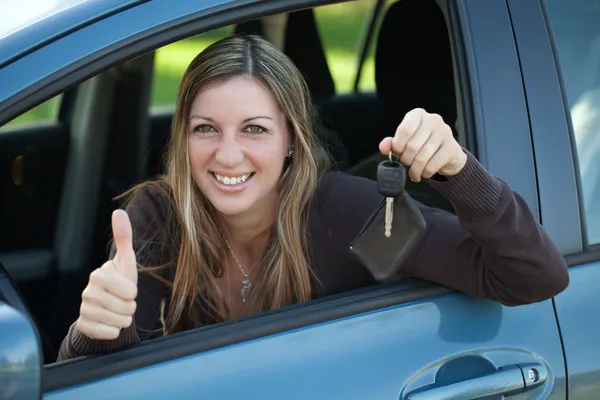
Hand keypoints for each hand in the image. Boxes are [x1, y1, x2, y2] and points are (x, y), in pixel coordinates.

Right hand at [76, 210, 137, 339]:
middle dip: (130, 308)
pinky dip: (114, 332)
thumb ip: (124, 237)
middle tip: (122, 303)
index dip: (133, 293)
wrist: (105, 310)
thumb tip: (118, 211)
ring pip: (119, 322)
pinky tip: (109, 324)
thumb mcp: (126, 262)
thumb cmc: (119, 283)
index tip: (127, 290)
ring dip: (124, 320)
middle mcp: (88, 291)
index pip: (130, 291)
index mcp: (99, 274)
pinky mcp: (83, 326)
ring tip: (117, 312)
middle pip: (126, 308)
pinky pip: (109, 333)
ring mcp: (84, 309)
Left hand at [379, 108, 466, 181]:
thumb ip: (393, 143)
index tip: (398, 153)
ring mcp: (444, 133)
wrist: (447, 153)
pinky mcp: (452, 148)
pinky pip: (432, 165)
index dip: (398, 146)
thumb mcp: (406, 141)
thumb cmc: (423, 144)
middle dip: (406, 160)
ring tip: (414, 172)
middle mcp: (433, 120)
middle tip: (406, 163)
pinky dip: (425, 173)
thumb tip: (383, 147)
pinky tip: (424, 173)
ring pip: (422, 157)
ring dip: (415, 169)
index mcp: (418, 115)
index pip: (404, 130)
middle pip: (412, 146)